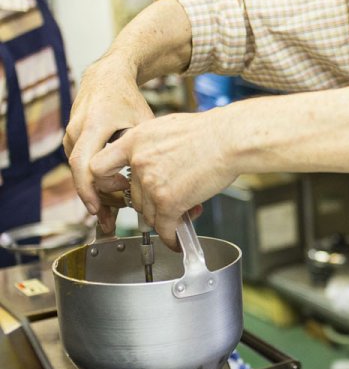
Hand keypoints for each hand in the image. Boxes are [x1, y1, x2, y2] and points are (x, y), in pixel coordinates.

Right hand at [64, 55, 154, 229]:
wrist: (106, 79)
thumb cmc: (127, 100)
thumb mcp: (143, 123)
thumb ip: (145, 150)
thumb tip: (163, 182)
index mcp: (94, 125)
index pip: (85, 165)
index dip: (92, 190)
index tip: (103, 208)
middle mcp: (77, 131)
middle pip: (80, 175)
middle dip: (95, 199)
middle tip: (111, 218)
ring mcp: (71, 135)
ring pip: (79, 174)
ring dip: (95, 194)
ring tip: (111, 215)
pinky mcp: (71, 140)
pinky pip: (80, 167)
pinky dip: (93, 183)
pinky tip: (107, 197)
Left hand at [89, 109, 236, 248]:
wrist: (229, 139)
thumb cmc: (208, 132)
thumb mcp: (167, 127)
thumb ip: (150, 146)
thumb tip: (150, 161)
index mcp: (134, 141)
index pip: (99, 166)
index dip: (106, 181)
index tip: (117, 187)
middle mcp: (138, 162)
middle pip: (133, 196)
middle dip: (151, 202)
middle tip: (170, 199)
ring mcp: (151, 183)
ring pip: (149, 214)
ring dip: (165, 217)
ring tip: (183, 210)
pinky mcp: (167, 201)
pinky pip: (164, 227)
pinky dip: (171, 237)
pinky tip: (177, 240)